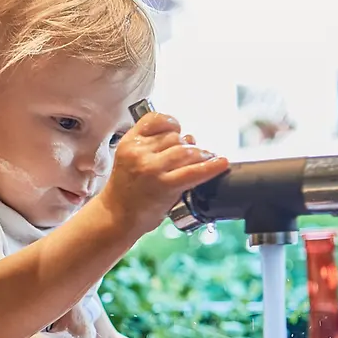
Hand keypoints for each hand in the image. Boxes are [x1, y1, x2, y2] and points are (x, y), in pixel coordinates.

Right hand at [94, 112, 227, 235]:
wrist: (116, 217)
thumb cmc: (126, 191)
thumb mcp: (130, 160)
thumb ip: (155, 147)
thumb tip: (191, 138)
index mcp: (129, 143)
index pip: (155, 119)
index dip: (171, 122)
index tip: (177, 130)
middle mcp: (138, 153)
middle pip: (175, 137)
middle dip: (186, 145)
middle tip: (192, 156)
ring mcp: (151, 169)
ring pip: (186, 151)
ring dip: (200, 155)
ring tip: (205, 160)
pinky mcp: (164, 185)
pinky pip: (194, 171)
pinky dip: (211, 167)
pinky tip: (221, 163)